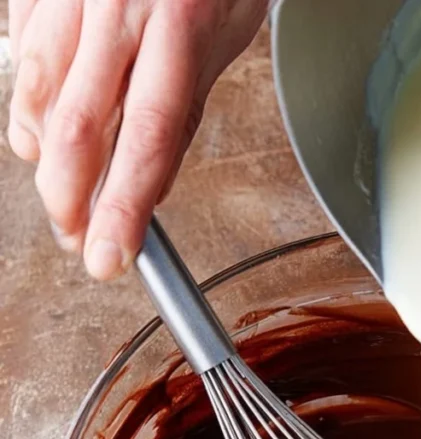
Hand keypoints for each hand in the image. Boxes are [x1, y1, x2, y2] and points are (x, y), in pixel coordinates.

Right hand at [7, 0, 267, 279]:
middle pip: (77, 125)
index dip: (124, 206)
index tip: (109, 257)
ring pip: (35, 92)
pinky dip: (29, 101)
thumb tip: (150, 179)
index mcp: (178, 20)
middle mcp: (116, 3)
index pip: (149, 136)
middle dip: (69, 199)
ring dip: (44, 158)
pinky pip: (20, 51)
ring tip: (63, 189)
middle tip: (78, 238)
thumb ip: (183, 103)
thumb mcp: (226, 32)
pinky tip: (44, 127)